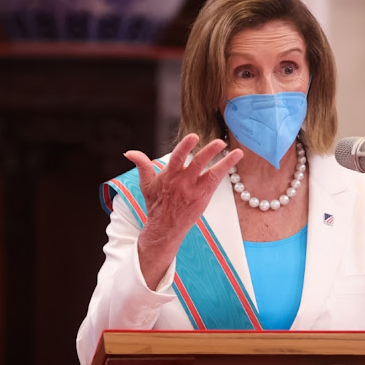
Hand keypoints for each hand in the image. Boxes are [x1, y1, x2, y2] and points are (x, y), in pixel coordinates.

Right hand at [123, 134, 242, 288]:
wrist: (164, 228)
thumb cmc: (156, 204)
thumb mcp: (146, 184)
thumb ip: (141, 165)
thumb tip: (129, 152)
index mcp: (169, 175)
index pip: (177, 158)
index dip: (185, 147)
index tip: (194, 136)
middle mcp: (182, 182)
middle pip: (197, 164)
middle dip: (208, 152)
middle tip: (219, 142)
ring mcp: (194, 190)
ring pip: (210, 172)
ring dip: (223, 161)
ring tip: (233, 149)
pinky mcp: (203, 197)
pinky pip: (216, 180)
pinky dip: (226, 168)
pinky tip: (235, 157)